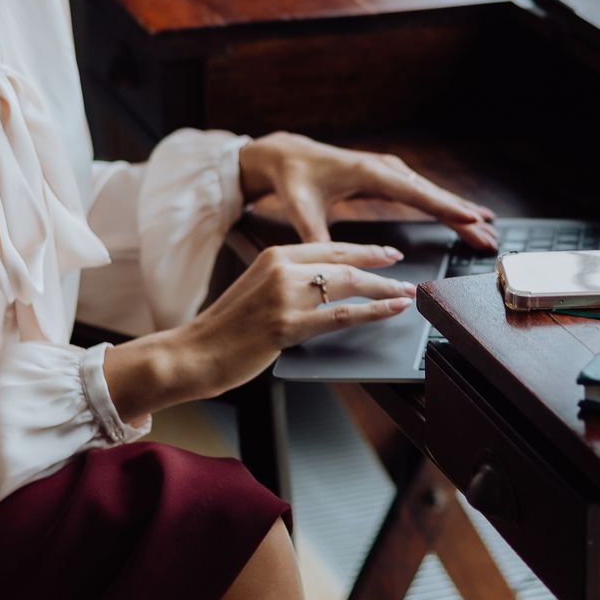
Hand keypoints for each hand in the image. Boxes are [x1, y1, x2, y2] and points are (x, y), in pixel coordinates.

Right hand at [184, 243, 417, 394]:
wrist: (193, 353)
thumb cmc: (224, 330)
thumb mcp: (256, 291)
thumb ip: (287, 284)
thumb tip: (325, 290)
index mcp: (273, 255)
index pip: (330, 247)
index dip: (363, 250)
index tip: (386, 254)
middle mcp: (281, 268)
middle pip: (345, 261)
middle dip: (380, 266)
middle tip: (404, 272)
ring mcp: (284, 296)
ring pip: (349, 285)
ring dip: (384, 289)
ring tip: (406, 293)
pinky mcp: (287, 326)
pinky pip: (342, 315)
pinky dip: (374, 311)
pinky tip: (391, 309)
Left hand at [238, 132, 498, 249]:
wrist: (288, 156)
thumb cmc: (295, 180)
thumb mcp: (300, 209)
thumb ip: (314, 235)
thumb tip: (328, 262)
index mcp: (367, 173)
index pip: (413, 192)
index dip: (443, 206)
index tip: (470, 218)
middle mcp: (385, 169)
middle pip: (432, 195)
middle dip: (462, 215)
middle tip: (489, 236)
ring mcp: (390, 173)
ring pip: (433, 194)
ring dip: (460, 212)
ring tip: (487, 230)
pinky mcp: (390, 179)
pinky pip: (424, 194)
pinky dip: (446, 207)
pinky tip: (465, 217)